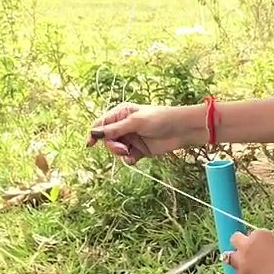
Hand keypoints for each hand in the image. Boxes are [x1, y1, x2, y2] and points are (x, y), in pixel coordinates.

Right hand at [87, 103, 202, 163]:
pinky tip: (132, 159)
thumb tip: (94, 132)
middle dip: (111, 145)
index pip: (101, 124)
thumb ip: (115, 129)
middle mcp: (124, 126)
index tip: (90, 144)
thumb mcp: (135, 122)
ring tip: (128, 153)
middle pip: (107, 139)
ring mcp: (132, 139)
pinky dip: (128, 160)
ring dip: (120, 153)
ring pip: (116, 149)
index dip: (95, 133)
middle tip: (121, 149)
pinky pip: (127, 157)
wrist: (182, 130)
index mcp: (121, 113)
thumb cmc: (160, 119)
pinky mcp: (140, 150)